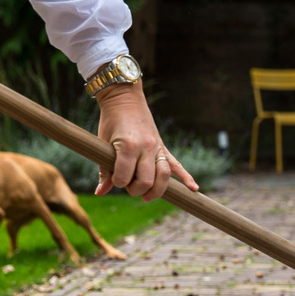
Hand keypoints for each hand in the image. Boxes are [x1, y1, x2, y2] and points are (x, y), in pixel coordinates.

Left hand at [94, 82, 198, 200]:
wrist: (124, 99)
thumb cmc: (111, 121)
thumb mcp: (103, 144)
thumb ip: (104, 170)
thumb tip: (100, 192)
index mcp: (128, 146)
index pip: (124, 177)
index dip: (117, 183)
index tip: (114, 179)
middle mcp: (146, 148)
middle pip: (146, 181)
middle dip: (135, 189)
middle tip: (128, 185)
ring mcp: (157, 147)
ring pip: (164, 176)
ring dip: (156, 191)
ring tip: (147, 197)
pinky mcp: (163, 147)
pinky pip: (177, 164)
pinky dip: (186, 178)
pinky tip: (194, 189)